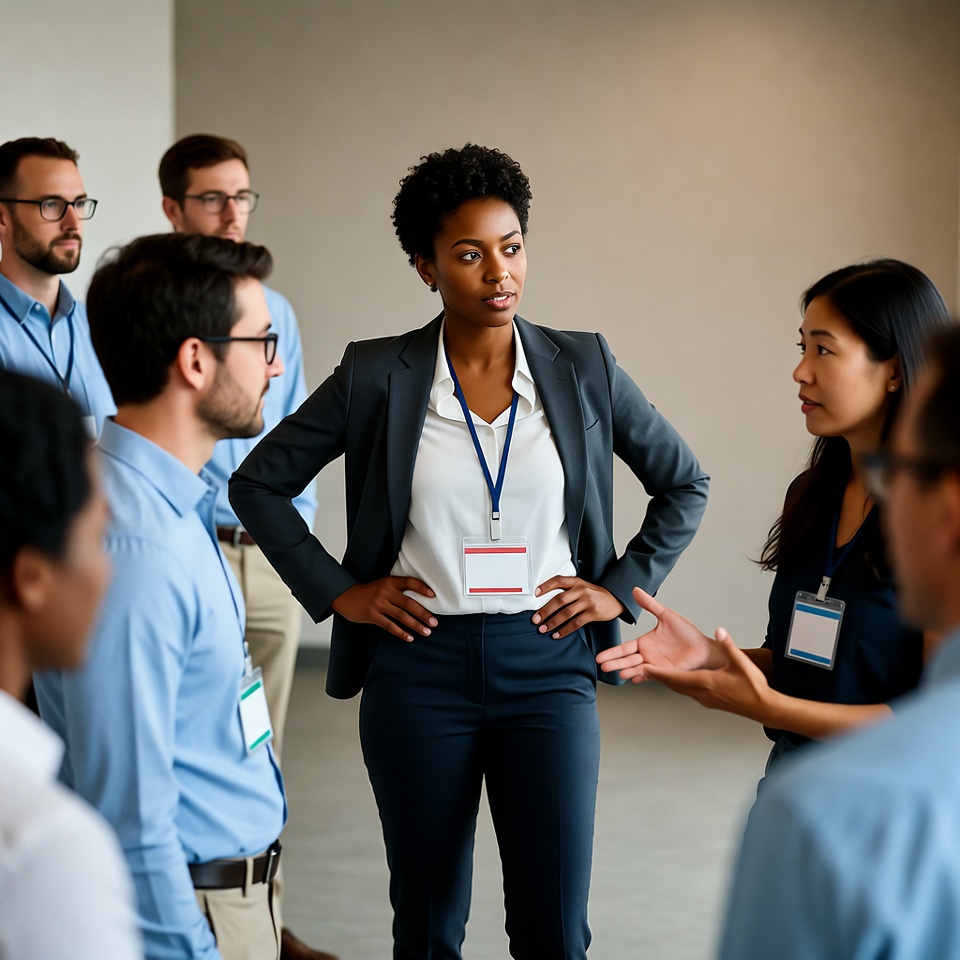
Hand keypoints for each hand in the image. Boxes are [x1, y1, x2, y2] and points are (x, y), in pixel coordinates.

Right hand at [331, 577, 437, 642]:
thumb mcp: (383, 584)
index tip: (433, 595)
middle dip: (423, 613)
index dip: (422, 588)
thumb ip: (398, 588)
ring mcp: (378, 604)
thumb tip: (420, 599)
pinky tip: (410, 638)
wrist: (347, 596)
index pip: (409, 582)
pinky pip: (389, 626)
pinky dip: (401, 633)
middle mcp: (385, 592)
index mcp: (389, 582)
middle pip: (408, 603)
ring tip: (427, 631)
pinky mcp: (372, 616)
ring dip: (415, 625)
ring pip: (401, 616)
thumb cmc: (369, 591)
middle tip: (434, 622)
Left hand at [532, 576, 624, 639]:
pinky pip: (576, 623)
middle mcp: (581, 590)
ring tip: (544, 629)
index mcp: (577, 582)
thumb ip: (568, 591)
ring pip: (566, 613)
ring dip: (553, 622)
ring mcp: (588, 602)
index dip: (546, 586)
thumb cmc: (595, 594)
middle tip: (536, 619)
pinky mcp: (593, 613)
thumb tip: (547, 602)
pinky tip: (557, 634)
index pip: (558, 581)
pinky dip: (565, 630)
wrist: (615, 599)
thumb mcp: (582, 586)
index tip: (535, 593)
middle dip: (545, 611)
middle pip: (559, 600)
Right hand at [596, 587, 726, 680]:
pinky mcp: (667, 673)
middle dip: (615, 663)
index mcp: (645, 643)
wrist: (704, 646)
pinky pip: (652, 675)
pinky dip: (643, 677)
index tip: (599, 656)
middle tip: (603, 666)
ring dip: (628, 671)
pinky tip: (634, 677)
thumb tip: (635, 590)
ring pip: (637, 669)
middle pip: (627, 660)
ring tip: (619, 673)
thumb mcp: (666, 615)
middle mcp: (648, 655)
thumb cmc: (687, 633)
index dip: (612, 652)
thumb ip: (649, 605)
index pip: (624, 648)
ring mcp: (656, 665)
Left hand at [644, 627, 773, 722]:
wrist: (763, 707)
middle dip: (657, 676)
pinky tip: (678, 680)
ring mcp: (704, 699)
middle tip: (641, 670)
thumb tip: (719, 631)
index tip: (644, 668)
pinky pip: (688, 692)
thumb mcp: (740, 663)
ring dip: (667, 681)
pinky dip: (678, 685)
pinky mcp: (709, 702)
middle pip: (672, 684)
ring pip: (679, 689)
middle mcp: (701, 693)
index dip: (658, 672)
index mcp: (705, 682)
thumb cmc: (753, 687)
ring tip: (655, 673)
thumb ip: (728, 645)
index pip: (675, 677)